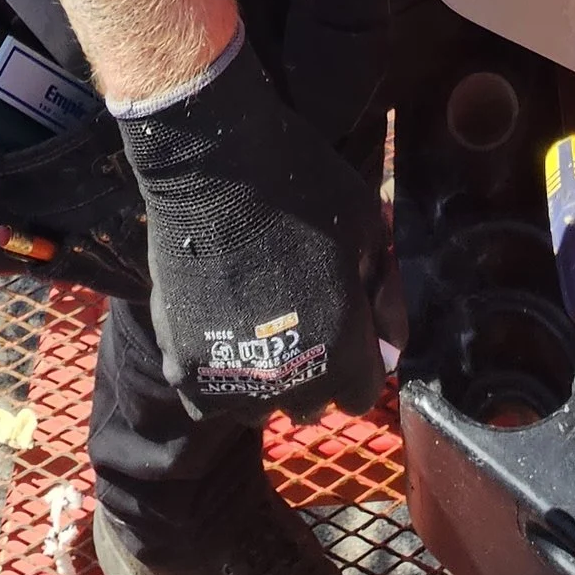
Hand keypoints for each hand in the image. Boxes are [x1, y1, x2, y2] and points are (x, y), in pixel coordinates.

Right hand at [115, 39, 388, 419]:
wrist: (214, 165)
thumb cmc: (302, 187)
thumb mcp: (369, 229)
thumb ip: (384, 294)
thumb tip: (389, 341)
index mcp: (342, 348)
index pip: (362, 393)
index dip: (359, 361)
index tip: (346, 332)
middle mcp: (291, 379)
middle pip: (311, 406)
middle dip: (315, 373)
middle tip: (301, 322)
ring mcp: (233, 378)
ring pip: (258, 410)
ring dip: (265, 382)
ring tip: (258, 332)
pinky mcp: (184, 366)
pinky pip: (208, 402)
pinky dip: (217, 380)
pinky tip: (221, 338)